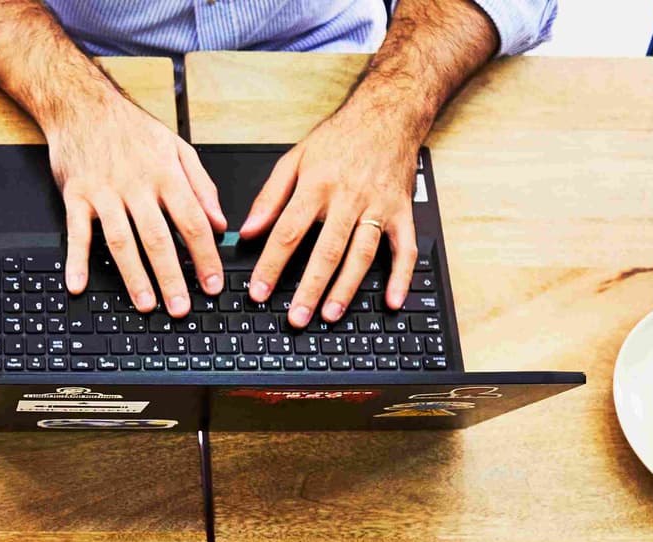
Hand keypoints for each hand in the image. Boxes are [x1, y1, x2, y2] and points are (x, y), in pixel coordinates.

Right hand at [46, 86, 226, 316]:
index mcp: (165, 174)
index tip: (213, 284)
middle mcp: (136, 185)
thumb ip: (201, 186)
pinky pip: (77, 233)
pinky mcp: (76, 196)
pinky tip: (78, 285)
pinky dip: (75, 261)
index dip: (205, 256)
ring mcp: (104, 192)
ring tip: (145, 305)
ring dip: (134, 277)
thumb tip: (220, 223)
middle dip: (172, 277)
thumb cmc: (131, 129)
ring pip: (122, 240)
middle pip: (158, 238)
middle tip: (181, 309)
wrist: (82, 105)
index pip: (192, 221)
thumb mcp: (176, 148)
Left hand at [239, 96, 427, 327]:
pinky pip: (404, 248)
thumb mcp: (295, 158)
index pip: (288, 232)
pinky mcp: (401, 211)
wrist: (388, 113)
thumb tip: (248, 231)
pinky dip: (400, 276)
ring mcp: (377, 206)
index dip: (271, 265)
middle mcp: (348, 197)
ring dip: (346, 287)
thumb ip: (270, 196)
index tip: (258, 292)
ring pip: (361, 253)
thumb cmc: (340, 137)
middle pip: (326, 250)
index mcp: (317, 185)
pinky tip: (391, 300)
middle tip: (296, 317)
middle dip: (310, 287)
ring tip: (330, 315)